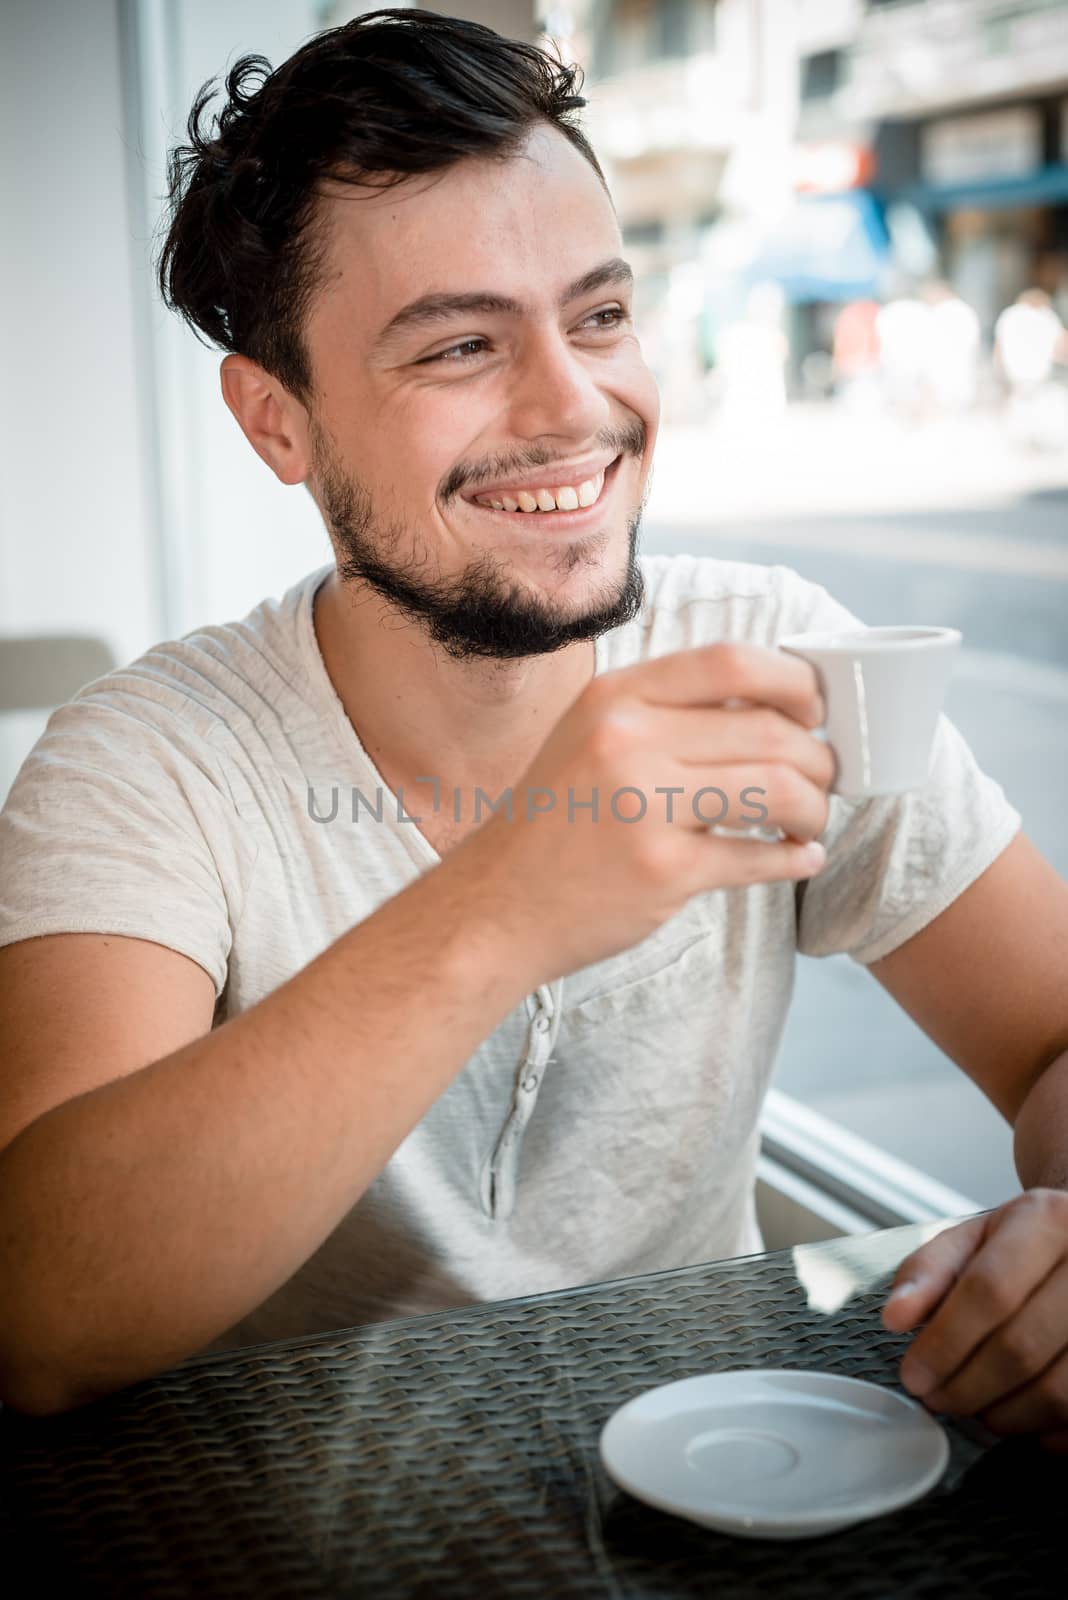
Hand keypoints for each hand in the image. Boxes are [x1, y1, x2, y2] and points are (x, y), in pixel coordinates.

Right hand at [456, 641, 833, 980]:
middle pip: (770, 730)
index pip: (732, 662)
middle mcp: (628, 741)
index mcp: (615, 697)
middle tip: (822, 780)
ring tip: (809, 823)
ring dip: (814, 809)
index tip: (814, 710)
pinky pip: (760, 857)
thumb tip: (774, 703)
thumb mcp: (590, 735)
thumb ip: (665, 712)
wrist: (494, 905)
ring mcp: (644, 807)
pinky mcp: (662, 871)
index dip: (794, 682)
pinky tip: (798, 860)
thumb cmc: (556, 820)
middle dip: (817, 759)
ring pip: (778, 789)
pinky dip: (796, 859)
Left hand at [881, 1189, 1067, 1451]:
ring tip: (975, 1407)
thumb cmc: (1022, 1247)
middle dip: (966, 1386)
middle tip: (937, 1399)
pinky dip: (1043, 1428)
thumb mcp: (972, 1239)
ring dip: (1005, 1413)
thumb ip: (927, 1272)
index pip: (990, 1290)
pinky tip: (1019, 1413)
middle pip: (1021, 1346)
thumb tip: (896, 1317)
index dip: (945, 1341)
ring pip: (1057, 1390)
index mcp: (1046, 1220)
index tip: (914, 1375)